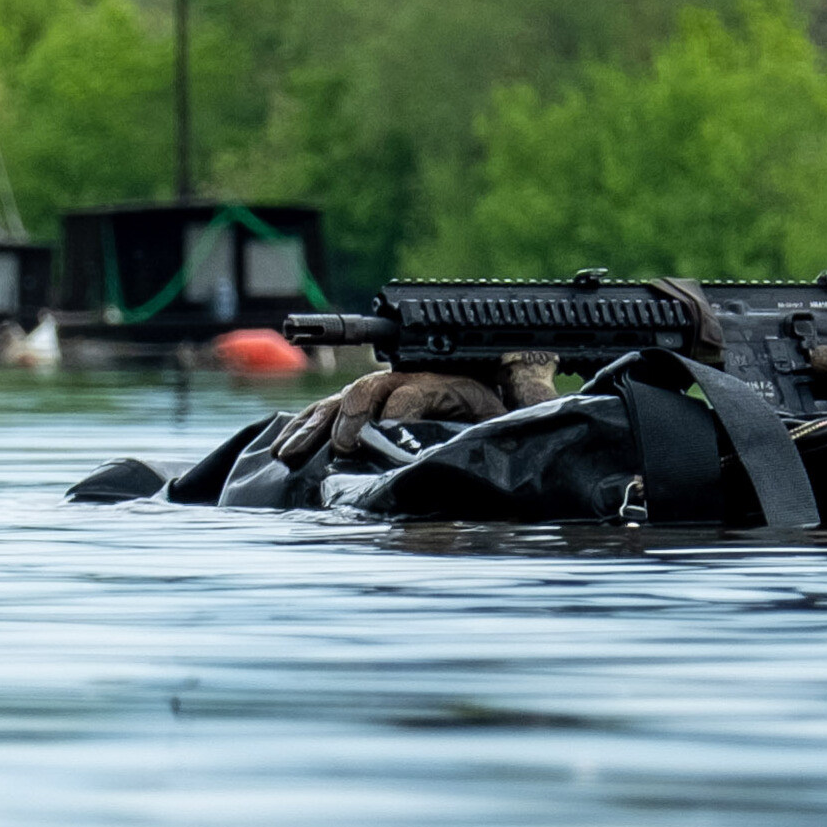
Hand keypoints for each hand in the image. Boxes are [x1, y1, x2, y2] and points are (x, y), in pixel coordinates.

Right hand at [277, 351, 559, 464]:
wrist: (499, 390)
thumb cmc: (515, 397)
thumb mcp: (530, 395)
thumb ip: (533, 391)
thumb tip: (543, 401)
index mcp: (446, 374)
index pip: (416, 388)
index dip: (398, 408)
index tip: (382, 436)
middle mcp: (411, 378)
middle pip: (372, 390)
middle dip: (352, 416)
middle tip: (347, 447)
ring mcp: (386, 393)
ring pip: (342, 401)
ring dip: (316, 424)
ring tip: (291, 452)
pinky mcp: (368, 412)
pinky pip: (329, 414)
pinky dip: (306, 428)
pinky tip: (284, 449)